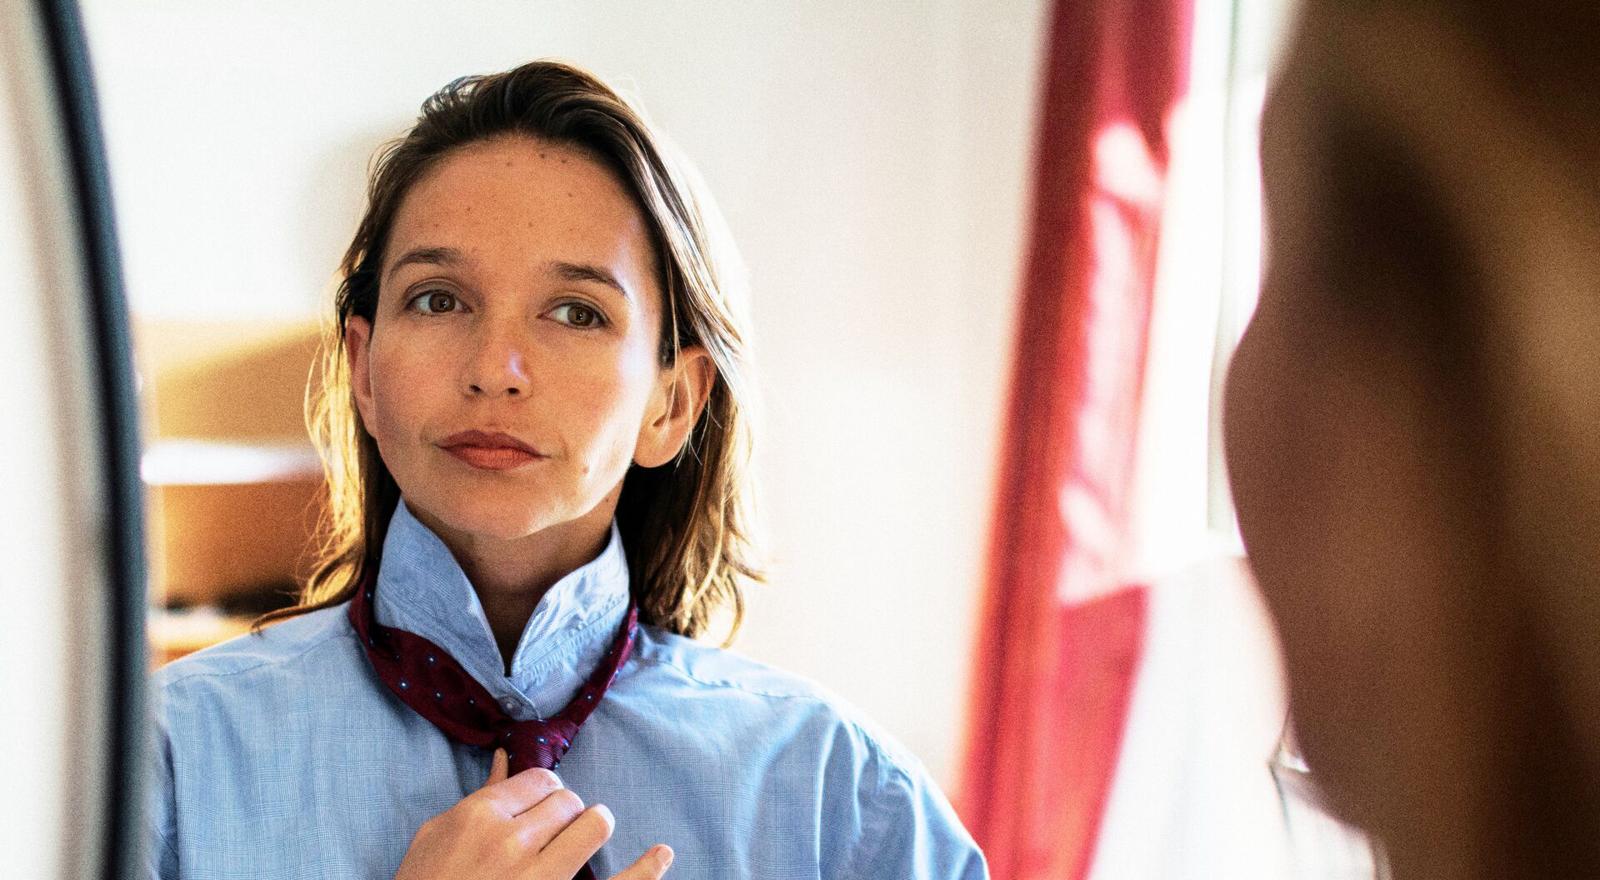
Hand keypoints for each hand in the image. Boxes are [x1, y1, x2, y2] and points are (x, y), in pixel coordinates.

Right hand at [394, 748, 672, 879]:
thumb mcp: (436, 837)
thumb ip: (476, 798)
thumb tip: (505, 759)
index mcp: (478, 816)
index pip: (539, 780)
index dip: (546, 791)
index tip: (542, 804)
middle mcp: (513, 840)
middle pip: (566, 800)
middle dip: (565, 810)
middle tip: (552, 829)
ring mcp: (538, 875)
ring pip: (591, 826)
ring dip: (592, 826)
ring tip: (587, 833)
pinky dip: (645, 870)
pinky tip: (662, 854)